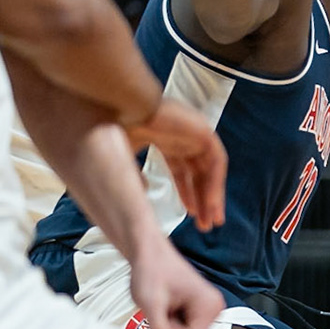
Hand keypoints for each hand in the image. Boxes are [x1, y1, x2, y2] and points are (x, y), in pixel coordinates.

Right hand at [126, 98, 226, 231]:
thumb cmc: (114, 126)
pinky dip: (215, 185)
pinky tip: (211, 205)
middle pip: (199, 174)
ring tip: (212, 221)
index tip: (189, 213)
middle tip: (206, 224)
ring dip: (211, 197)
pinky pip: (216, 164)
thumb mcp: (122, 158)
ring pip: (210, 171)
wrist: (119, 104)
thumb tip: (145, 192)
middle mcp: (183, 136)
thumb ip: (136, 176)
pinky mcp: (204, 132)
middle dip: (202, 200)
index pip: (182, 170)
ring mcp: (195, 132)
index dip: (187, 193)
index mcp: (165, 138)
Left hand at [127, 234, 223, 328]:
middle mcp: (214, 308)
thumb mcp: (151, 302)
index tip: (160, 318)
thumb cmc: (153, 270)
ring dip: (171, 328)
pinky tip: (167, 308)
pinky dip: (172, 324)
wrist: (150, 255)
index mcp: (209, 305)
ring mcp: (208, 310)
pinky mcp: (200, 312)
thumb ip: (159, 328)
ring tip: (164, 308)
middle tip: (161, 311)